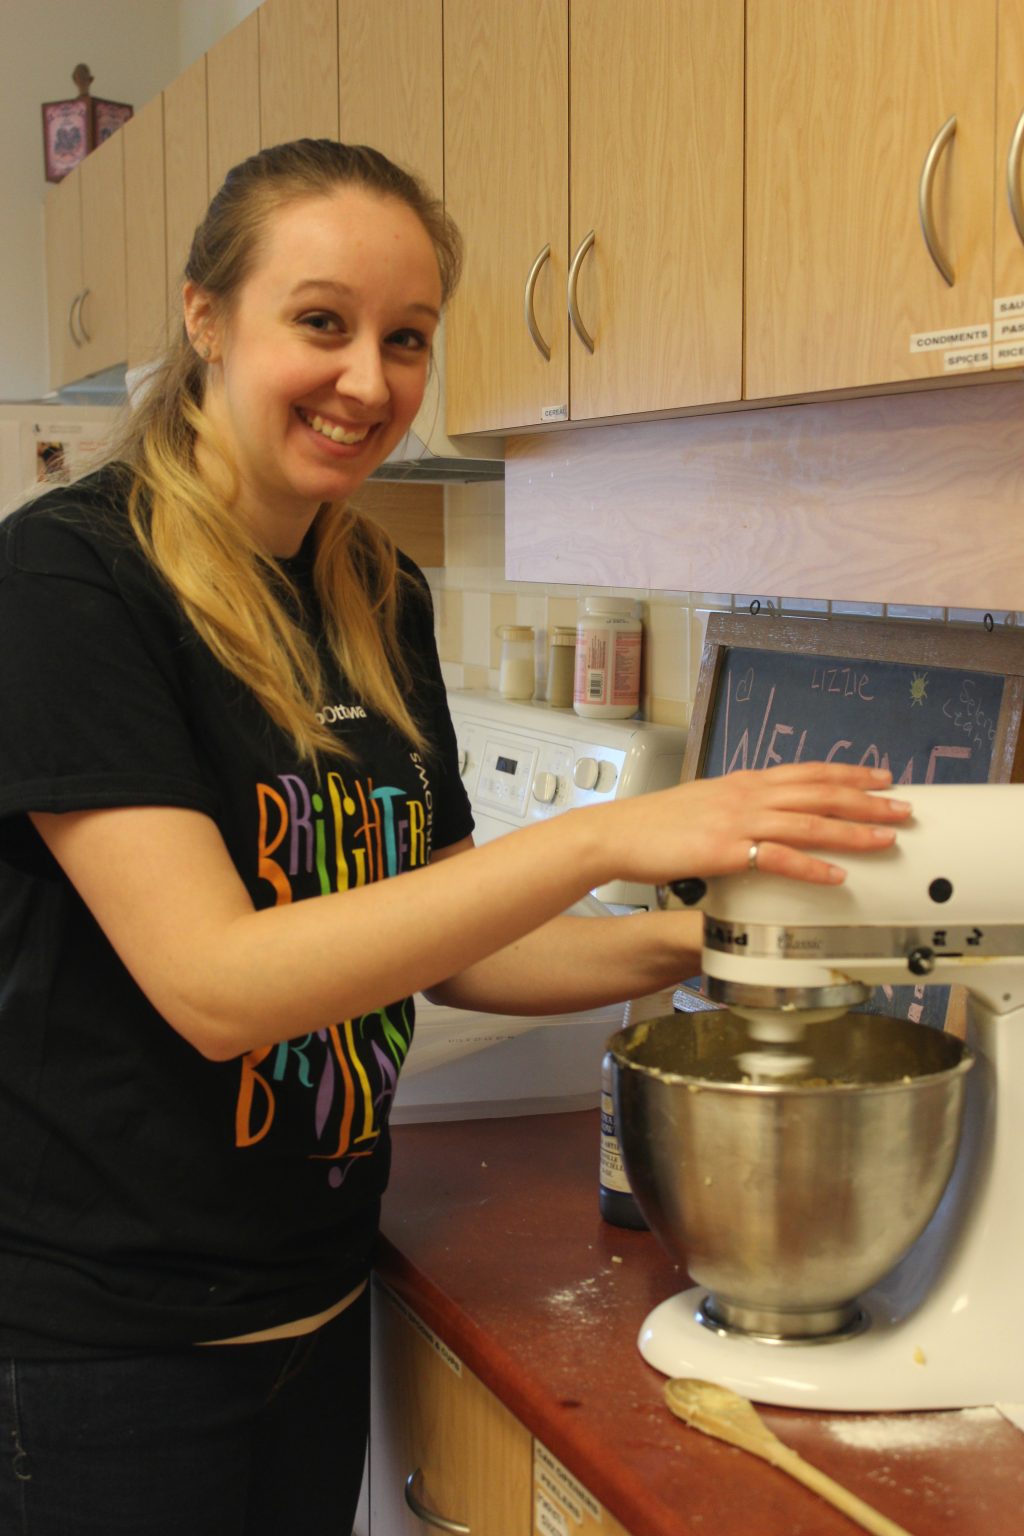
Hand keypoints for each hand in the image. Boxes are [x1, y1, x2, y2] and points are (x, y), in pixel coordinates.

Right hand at [599, 762, 909, 888]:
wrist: (618, 834)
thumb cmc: (656, 824)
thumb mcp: (706, 804)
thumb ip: (739, 807)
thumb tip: (764, 815)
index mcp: (744, 782)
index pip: (808, 772)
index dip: (849, 774)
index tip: (881, 777)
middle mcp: (747, 796)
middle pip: (819, 792)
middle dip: (866, 800)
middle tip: (903, 807)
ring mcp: (738, 822)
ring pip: (808, 823)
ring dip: (852, 831)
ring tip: (886, 840)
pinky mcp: (726, 850)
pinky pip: (778, 858)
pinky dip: (811, 866)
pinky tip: (836, 875)